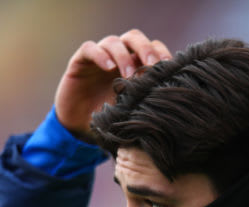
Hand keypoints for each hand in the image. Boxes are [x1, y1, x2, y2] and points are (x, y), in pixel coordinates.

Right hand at [54, 29, 171, 141]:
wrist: (79, 126)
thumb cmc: (109, 118)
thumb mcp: (132, 110)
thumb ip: (146, 101)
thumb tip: (170, 102)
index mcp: (135, 64)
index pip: (151, 47)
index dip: (161, 53)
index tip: (169, 67)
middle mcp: (118, 56)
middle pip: (134, 38)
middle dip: (146, 48)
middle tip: (152, 65)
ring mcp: (100, 56)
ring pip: (113, 41)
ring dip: (124, 56)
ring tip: (128, 76)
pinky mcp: (80, 61)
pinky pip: (89, 48)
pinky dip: (100, 55)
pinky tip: (108, 67)